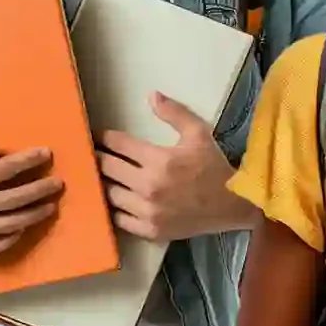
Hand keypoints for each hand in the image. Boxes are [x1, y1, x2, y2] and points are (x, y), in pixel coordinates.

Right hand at [0, 140, 63, 256]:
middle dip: (39, 190)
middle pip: (13, 200)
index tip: (46, 153)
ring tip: (50, 205)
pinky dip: (12, 239)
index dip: (27, 161)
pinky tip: (24, 227)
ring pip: (8, 226)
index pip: (3, 171)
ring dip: (33, 215)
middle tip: (58, 182)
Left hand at [97, 92, 248, 240]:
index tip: (99, 136)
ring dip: (104, 183)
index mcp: (159, 159)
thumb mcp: (198, 133)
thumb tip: (151, 95)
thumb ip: (174, 113)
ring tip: (102, 176)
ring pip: (110, 194)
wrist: (231, 204)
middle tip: (93, 154)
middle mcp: (149, 186)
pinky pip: (120, 219)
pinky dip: (114, 209)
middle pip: (108, 168)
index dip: (105, 137)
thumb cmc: (213, 166)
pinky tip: (114, 200)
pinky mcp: (150, 230)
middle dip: (98, 158)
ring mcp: (148, 211)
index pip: (119, 144)